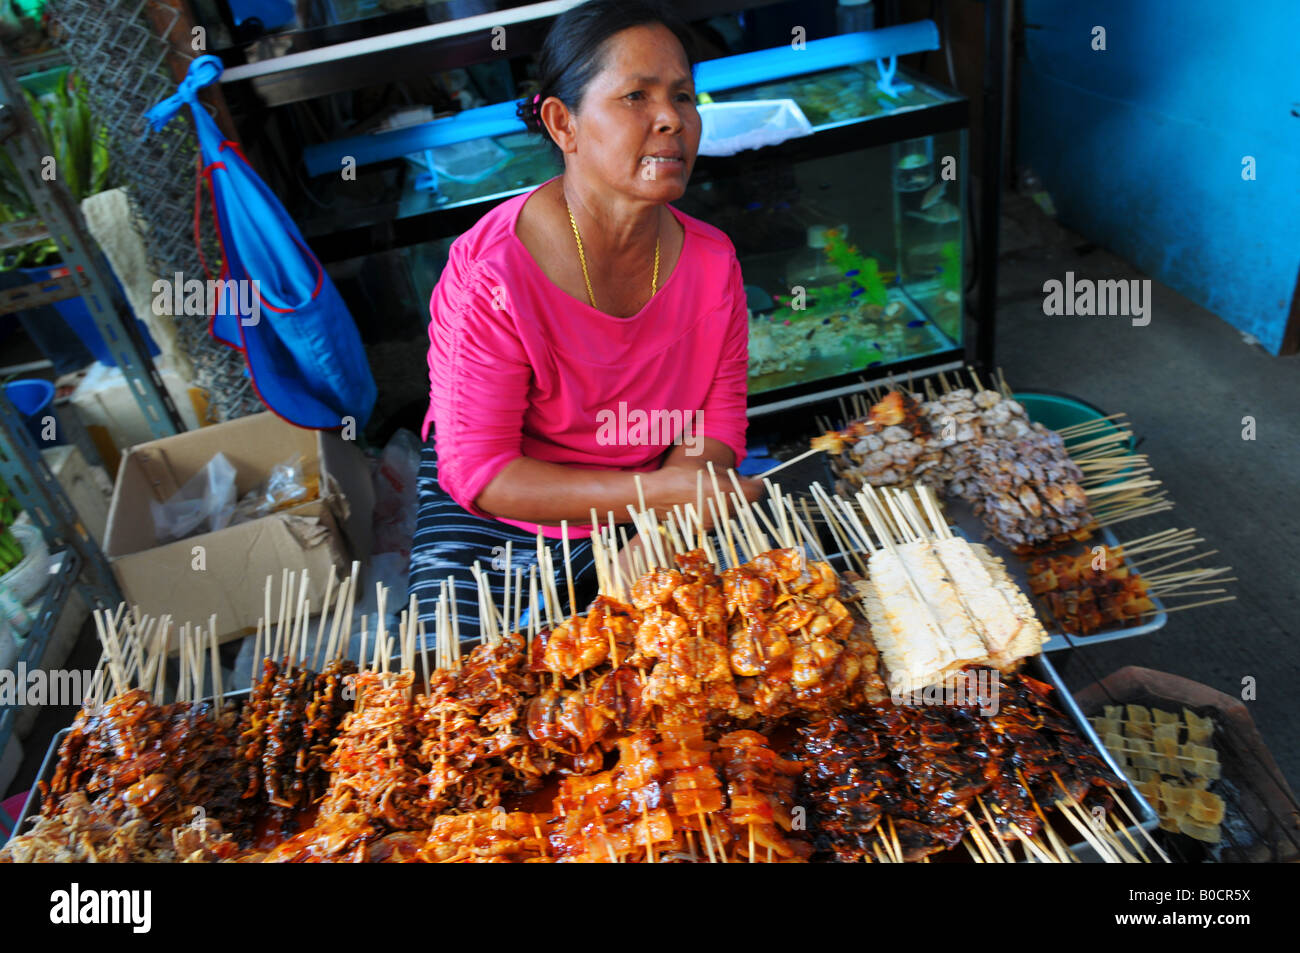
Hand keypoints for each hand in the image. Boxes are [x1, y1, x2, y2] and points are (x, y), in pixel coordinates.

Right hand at [646, 462, 763, 525]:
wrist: (654, 495)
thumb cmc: (678, 476)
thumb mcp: (707, 466)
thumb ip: (730, 474)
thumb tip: (745, 478)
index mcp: (724, 490)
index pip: (755, 492)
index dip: (758, 485)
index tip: (757, 481)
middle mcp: (721, 509)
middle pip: (745, 504)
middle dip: (743, 495)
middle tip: (736, 485)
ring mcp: (713, 522)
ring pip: (732, 513)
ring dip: (730, 505)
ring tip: (717, 494)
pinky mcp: (704, 529)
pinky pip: (718, 520)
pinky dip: (718, 513)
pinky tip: (707, 503)